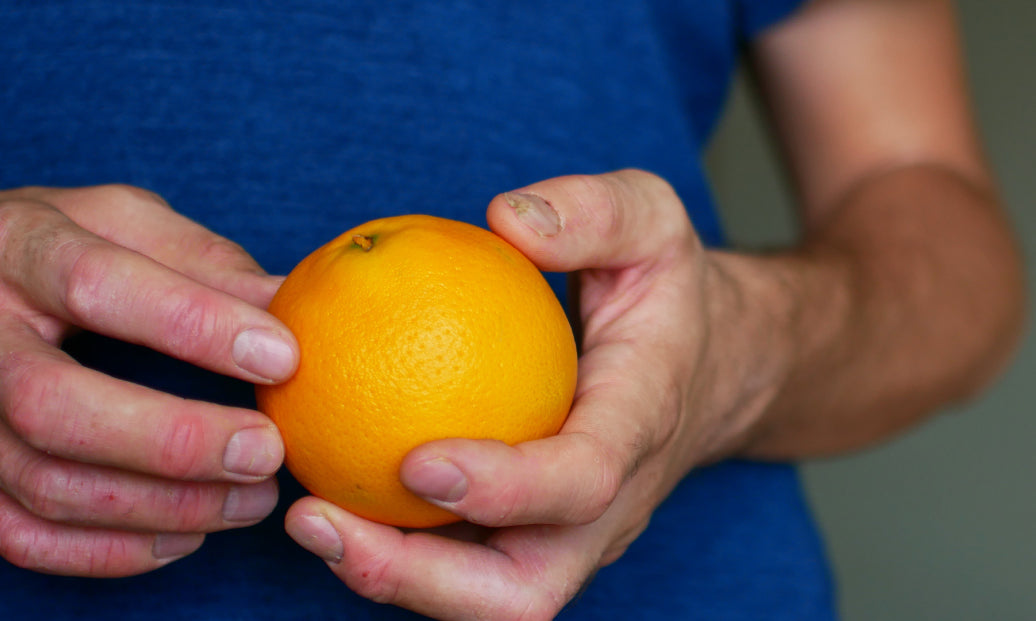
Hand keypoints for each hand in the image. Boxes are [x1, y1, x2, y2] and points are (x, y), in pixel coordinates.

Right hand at [0, 185, 298, 576]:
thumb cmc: (67, 244)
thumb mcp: (127, 223)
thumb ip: (203, 262)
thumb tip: (293, 306)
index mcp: (21, 248)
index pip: (97, 285)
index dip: (195, 323)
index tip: (282, 357)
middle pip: (54, 406)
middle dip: (172, 440)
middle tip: (266, 452)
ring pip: (44, 483)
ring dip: (162, 505)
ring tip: (252, 500)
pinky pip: (22, 536)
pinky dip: (110, 550)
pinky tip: (187, 534)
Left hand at [284, 170, 773, 619]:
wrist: (704, 369)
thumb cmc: (663, 292)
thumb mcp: (653, 218)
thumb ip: (596, 210)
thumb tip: (508, 218)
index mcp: (640, 424)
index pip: (583, 480)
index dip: (507, 488)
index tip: (416, 461)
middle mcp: (608, 505)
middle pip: (522, 591)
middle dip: (417, 580)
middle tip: (318, 520)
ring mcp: (570, 532)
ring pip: (481, 596)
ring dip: (388, 575)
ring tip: (303, 515)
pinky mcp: (533, 533)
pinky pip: (460, 557)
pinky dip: (392, 542)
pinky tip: (326, 487)